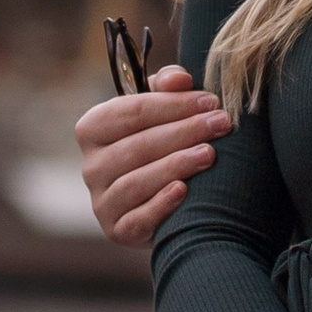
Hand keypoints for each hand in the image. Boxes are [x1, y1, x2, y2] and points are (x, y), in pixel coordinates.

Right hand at [74, 67, 231, 247]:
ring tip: (209, 154)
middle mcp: (90, 166)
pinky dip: (160, 205)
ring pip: (135, 182)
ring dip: (175, 165)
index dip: (174, 105)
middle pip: (137, 146)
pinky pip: (136, 219)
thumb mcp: (162, 110)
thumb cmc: (162, 144)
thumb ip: (168, 87)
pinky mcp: (116, 231)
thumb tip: (179, 79)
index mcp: (93, 129)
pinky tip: (184, 190)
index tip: (210, 101)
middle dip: (183, 132)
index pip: (131, 111)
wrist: (164, 201)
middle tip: (220, 124)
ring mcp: (101, 202)